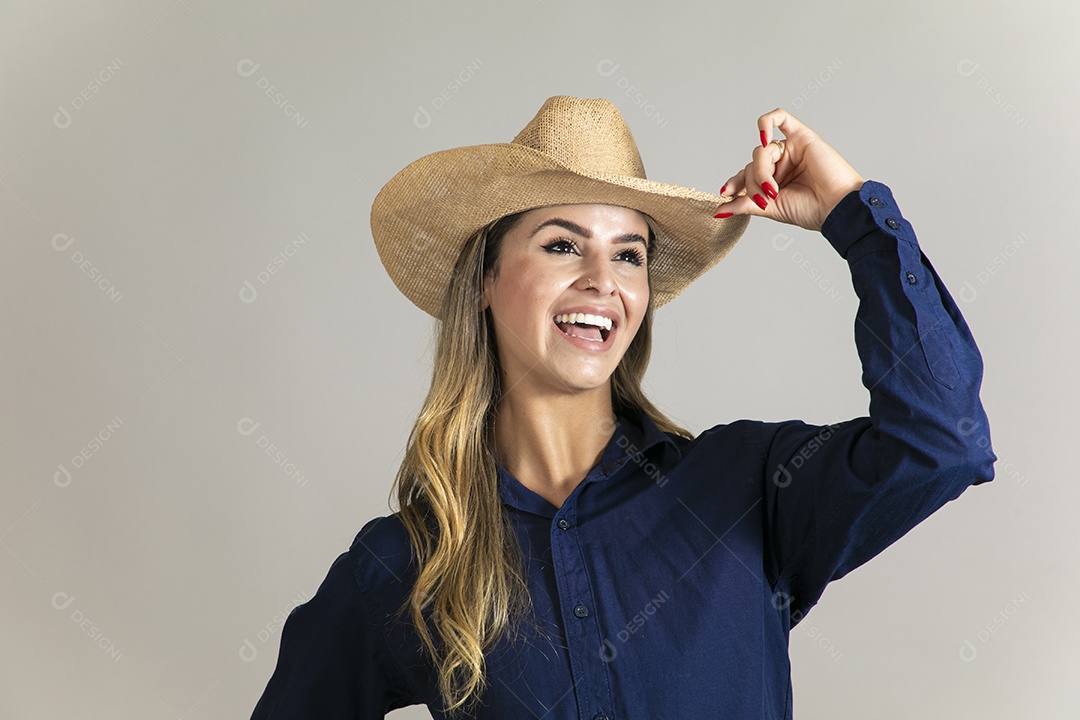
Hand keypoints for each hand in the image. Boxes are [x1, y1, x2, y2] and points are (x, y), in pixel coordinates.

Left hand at [714, 108, 865, 232]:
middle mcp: (781, 163)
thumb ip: (745, 204)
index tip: (725, 192)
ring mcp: (791, 149)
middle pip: (752, 163)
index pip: (746, 173)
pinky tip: (764, 139)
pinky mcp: (802, 136)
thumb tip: (718, 211)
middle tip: (763, 200)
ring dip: (761, 172)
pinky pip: (780, 118)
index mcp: (774, 179)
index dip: (735, 181)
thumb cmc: (811, 210)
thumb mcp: (770, 208)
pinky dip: (766, 124)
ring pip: (761, 151)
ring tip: (773, 190)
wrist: (836, 208)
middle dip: (752, 182)